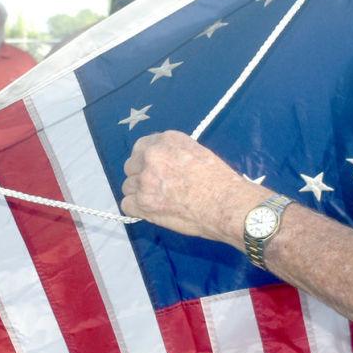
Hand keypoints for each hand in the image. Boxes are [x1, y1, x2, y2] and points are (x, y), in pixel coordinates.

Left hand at [120, 131, 266, 242]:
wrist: (226, 205)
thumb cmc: (220, 181)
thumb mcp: (198, 153)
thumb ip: (175, 154)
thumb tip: (165, 163)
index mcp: (166, 141)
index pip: (142, 147)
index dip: (146, 161)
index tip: (155, 170)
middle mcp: (152, 156)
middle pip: (131, 166)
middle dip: (141, 176)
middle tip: (158, 188)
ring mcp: (145, 180)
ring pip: (128, 186)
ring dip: (139, 194)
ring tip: (159, 201)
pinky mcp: (143, 203)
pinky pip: (127, 205)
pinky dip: (137, 210)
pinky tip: (152, 211)